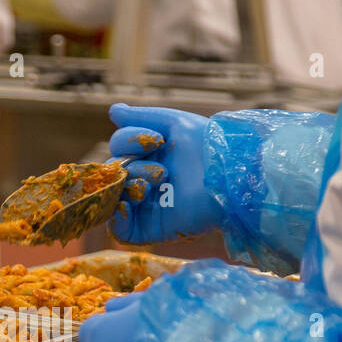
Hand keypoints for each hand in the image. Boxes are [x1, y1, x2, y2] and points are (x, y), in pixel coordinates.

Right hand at [106, 103, 223, 244]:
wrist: (228, 174)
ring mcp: (147, 206)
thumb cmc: (206, 144)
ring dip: (127, 187)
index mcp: (149, 155)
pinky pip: (121, 231)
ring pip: (113, 198)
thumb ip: (141, 117)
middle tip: (159, 170)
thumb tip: (113, 110)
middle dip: (131, 166)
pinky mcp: (152, 229)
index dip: (127, 141)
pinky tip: (126, 206)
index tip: (155, 141)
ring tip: (151, 185)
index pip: (118, 147)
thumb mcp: (173, 122)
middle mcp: (145, 180)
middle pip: (114, 172)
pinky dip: (118, 219)